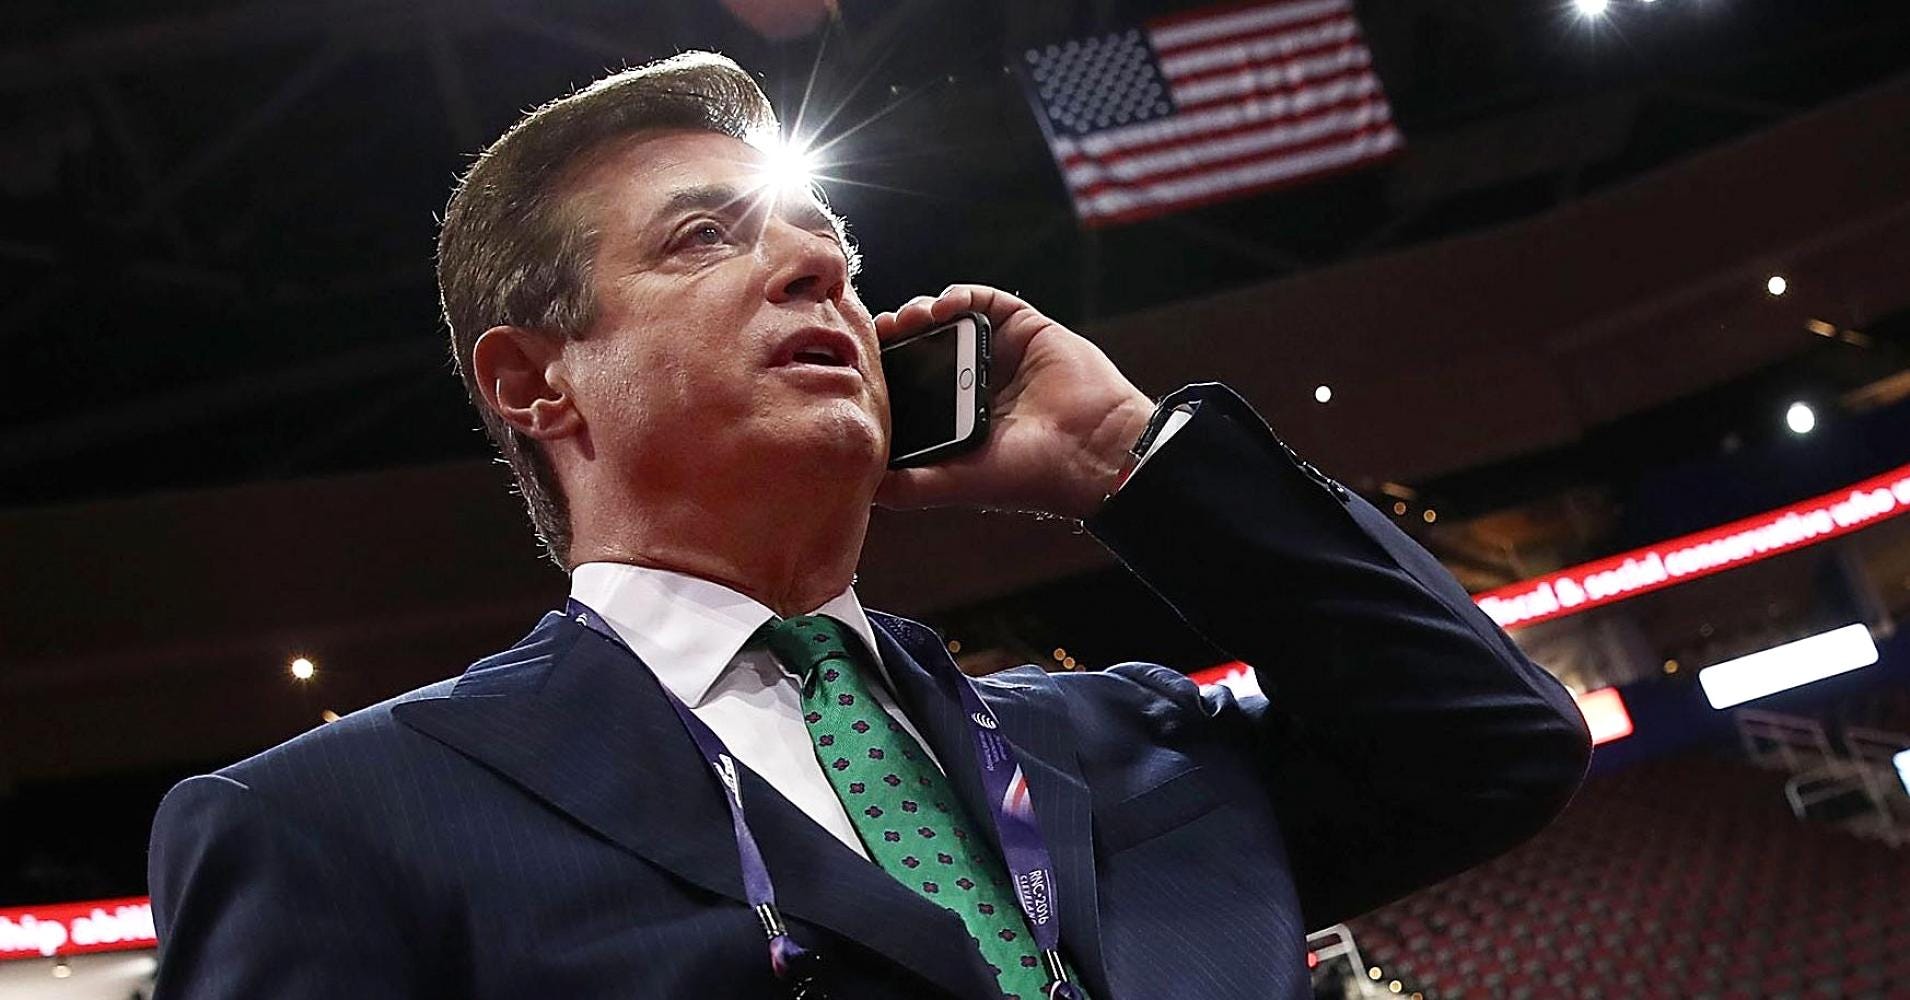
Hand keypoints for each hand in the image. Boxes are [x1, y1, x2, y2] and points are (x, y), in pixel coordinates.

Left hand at [873, 284, 1154, 519]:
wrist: (1090, 450)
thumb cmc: (1027, 474)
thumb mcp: (955, 484)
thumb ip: (908, 486)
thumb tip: (861, 487)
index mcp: (954, 413)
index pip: (907, 381)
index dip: (883, 368)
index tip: (862, 362)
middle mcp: (972, 380)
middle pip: (919, 344)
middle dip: (895, 335)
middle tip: (879, 332)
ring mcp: (996, 351)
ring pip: (945, 318)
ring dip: (920, 312)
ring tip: (910, 320)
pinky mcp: (1022, 326)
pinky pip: (982, 299)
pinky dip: (957, 295)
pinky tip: (944, 307)